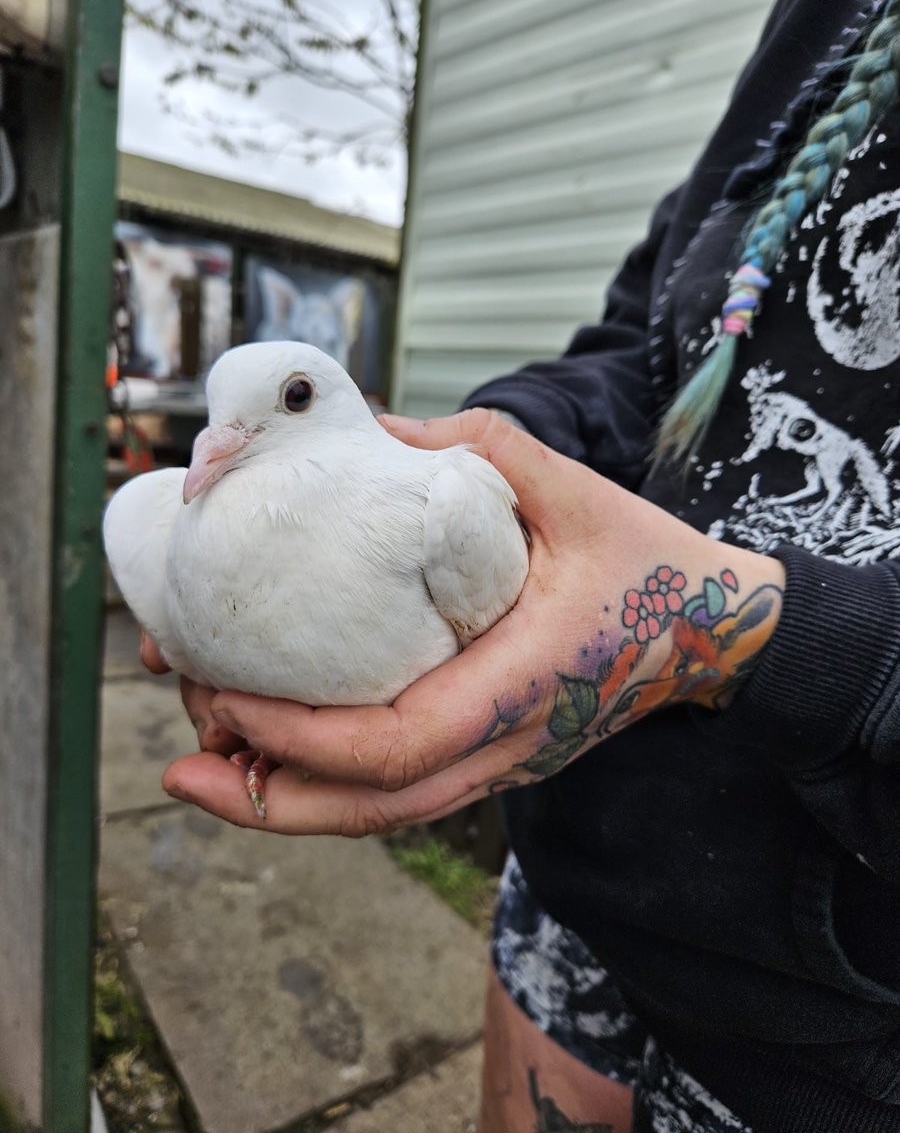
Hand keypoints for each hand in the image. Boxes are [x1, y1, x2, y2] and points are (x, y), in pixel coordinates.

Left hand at [160, 409, 784, 833]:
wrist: (714, 634)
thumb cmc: (647, 565)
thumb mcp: (577, 492)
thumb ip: (483, 449)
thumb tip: (379, 428)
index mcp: (523, 683)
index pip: (398, 742)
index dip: (302, 737)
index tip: (225, 694)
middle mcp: (506, 744)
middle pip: (372, 809)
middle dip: (264, 798)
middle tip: (175, 767)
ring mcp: (501, 764)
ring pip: (381, 814)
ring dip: (285, 800)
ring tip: (202, 760)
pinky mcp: (493, 758)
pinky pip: (399, 791)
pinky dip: (327, 784)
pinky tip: (273, 751)